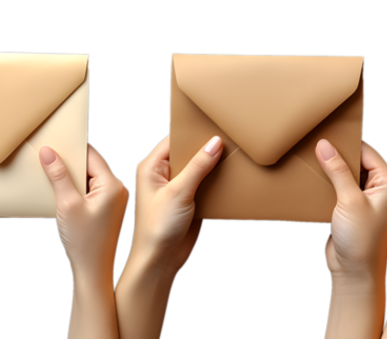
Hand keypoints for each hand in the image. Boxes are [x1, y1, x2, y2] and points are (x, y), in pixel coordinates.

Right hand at [38, 144, 128, 274]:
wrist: (93, 270)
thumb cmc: (85, 242)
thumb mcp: (67, 204)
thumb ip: (58, 175)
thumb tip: (49, 152)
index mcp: (113, 185)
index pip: (92, 155)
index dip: (72, 149)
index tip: (54, 144)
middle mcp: (118, 190)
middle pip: (91, 166)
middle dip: (70, 164)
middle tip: (50, 161)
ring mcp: (114, 201)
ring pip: (89, 178)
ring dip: (72, 178)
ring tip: (54, 180)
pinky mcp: (108, 210)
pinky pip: (91, 191)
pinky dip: (77, 190)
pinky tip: (63, 195)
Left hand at [115, 134, 221, 338]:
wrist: (161, 260)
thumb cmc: (157, 228)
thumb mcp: (178, 192)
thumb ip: (198, 166)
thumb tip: (214, 143)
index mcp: (152, 166)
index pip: (175, 139)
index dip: (193, 133)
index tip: (213, 126)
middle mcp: (163, 175)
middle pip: (189, 153)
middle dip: (207, 150)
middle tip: (229, 141)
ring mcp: (178, 189)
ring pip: (200, 170)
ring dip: (215, 168)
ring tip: (234, 158)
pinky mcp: (190, 202)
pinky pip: (207, 186)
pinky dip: (218, 183)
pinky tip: (231, 179)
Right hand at [317, 140, 386, 338]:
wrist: (355, 273)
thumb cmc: (363, 242)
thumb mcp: (349, 200)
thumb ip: (338, 171)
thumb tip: (326, 147)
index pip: (367, 151)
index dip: (347, 143)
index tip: (327, 135)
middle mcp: (379, 188)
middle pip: (355, 161)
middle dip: (336, 156)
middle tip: (316, 147)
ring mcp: (365, 199)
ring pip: (344, 174)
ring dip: (329, 171)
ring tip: (312, 163)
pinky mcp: (351, 208)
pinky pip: (338, 188)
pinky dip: (326, 184)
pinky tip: (314, 182)